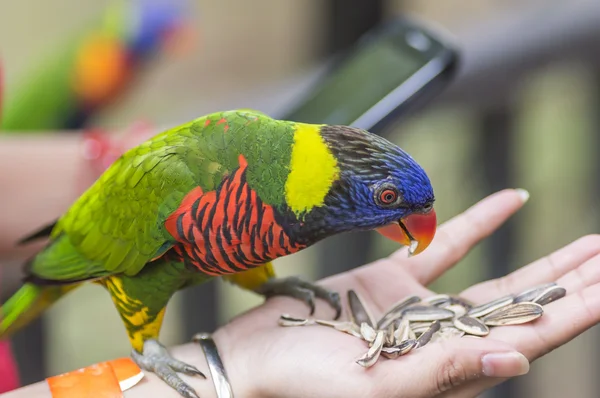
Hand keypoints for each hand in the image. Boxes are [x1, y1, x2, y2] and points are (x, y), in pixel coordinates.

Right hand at [211, 189, 599, 397]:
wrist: (257, 359)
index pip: (531, 334)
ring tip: (592, 240)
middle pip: (529, 306)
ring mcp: (421, 306)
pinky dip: (480, 223)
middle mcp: (445, 335)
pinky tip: (514, 200)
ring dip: (546, 258)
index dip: (577, 310)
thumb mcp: (377, 386)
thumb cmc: (305, 383)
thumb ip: (445, 372)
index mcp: (448, 365)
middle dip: (576, 281)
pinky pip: (446, 245)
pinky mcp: (392, 281)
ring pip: (500, 279)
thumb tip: (520, 357)